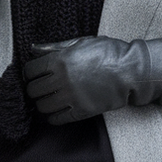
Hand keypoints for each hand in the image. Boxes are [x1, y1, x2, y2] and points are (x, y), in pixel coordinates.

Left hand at [24, 37, 161, 123]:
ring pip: (42, 106)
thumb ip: (55, 47)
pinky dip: (53, 117)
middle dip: (34, 89)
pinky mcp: (81, 111)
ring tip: (49, 100)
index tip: (35, 75)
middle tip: (41, 88)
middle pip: (33, 90)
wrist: (131, 71)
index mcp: (60, 60)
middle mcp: (62, 79)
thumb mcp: (81, 42)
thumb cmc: (109, 53)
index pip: (30, 71)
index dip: (30, 73)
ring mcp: (71, 97)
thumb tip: (33, 49)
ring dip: (43, 104)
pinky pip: (57, 119)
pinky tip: (56, 112)